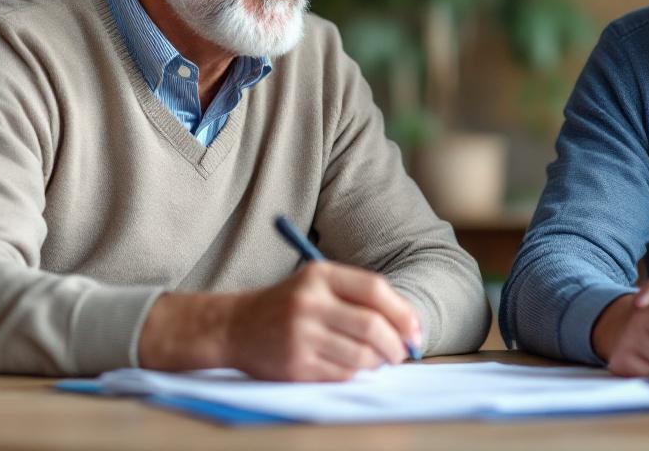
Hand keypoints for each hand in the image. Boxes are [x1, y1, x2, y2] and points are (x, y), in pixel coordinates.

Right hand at [139, 261, 422, 380]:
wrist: (234, 326)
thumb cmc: (288, 305)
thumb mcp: (317, 283)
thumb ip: (359, 296)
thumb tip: (409, 325)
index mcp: (319, 275)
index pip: (375, 289)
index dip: (403, 312)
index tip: (415, 330)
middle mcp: (309, 303)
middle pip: (372, 325)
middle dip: (396, 344)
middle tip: (402, 352)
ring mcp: (300, 335)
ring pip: (361, 354)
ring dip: (378, 361)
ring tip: (377, 360)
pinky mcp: (295, 364)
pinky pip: (342, 373)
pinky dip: (356, 373)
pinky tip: (351, 366)